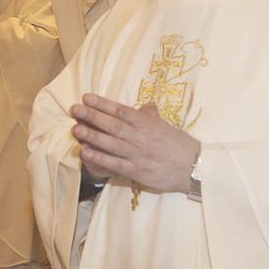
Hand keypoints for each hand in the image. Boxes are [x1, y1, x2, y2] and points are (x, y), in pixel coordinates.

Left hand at [70, 95, 199, 193]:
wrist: (193, 167)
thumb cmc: (178, 145)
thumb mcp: (165, 126)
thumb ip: (151, 116)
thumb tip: (146, 106)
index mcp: (146, 123)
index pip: (121, 110)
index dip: (102, 103)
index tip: (87, 97)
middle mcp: (140, 136)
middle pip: (112, 124)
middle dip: (92, 116)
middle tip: (75, 109)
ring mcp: (137, 154)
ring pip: (110, 143)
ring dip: (92, 135)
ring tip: (76, 129)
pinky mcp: (136, 171)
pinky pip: (113, 163)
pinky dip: (99, 157)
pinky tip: (85, 152)